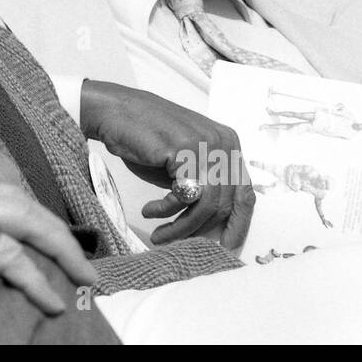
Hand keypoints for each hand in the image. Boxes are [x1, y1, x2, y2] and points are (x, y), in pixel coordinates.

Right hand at [0, 176, 97, 314]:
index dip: (25, 218)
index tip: (47, 242)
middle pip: (16, 198)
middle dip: (56, 229)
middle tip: (86, 263)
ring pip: (22, 215)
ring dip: (59, 247)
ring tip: (84, 279)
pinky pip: (3, 251)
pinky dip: (34, 275)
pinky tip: (50, 299)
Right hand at [80, 79, 253, 249]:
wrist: (117, 112)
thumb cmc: (146, 137)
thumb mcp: (184, 164)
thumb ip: (204, 186)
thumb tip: (214, 227)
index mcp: (230, 144)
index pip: (245, 195)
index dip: (237, 226)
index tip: (224, 249)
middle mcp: (225, 143)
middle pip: (227, 204)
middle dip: (203, 231)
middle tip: (183, 246)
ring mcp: (208, 145)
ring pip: (207, 205)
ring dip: (181, 228)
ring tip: (160, 236)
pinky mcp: (187, 150)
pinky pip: (184, 196)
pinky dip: (166, 210)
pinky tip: (150, 212)